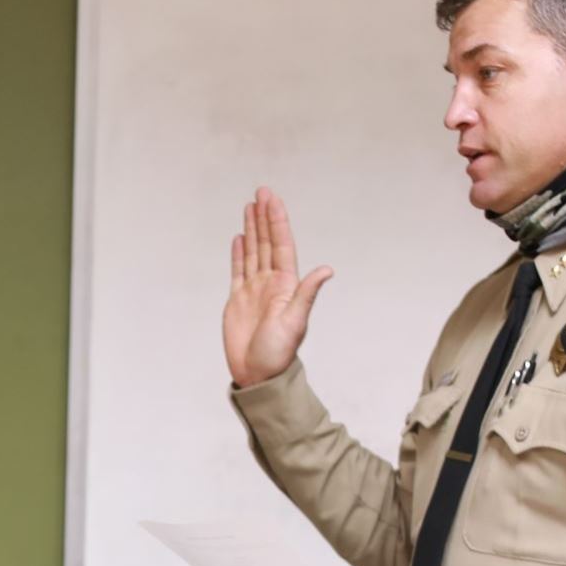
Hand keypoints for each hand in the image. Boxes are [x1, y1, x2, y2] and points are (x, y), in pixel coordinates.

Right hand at [222, 187, 333, 387]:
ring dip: (252, 229)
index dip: (276, 221)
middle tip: (261, 192)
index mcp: (286, 284)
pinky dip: (239, 253)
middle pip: (267, 242)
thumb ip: (307, 293)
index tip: (271, 199)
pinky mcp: (238, 300)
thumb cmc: (279, 352)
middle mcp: (271, 283)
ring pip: (253, 252)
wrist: (258, 373)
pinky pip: (238, 270)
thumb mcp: (296, 321)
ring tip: (250, 206)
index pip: (281, 244)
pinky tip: (240, 238)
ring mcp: (254, 290)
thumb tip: (327, 269)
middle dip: (264, 217)